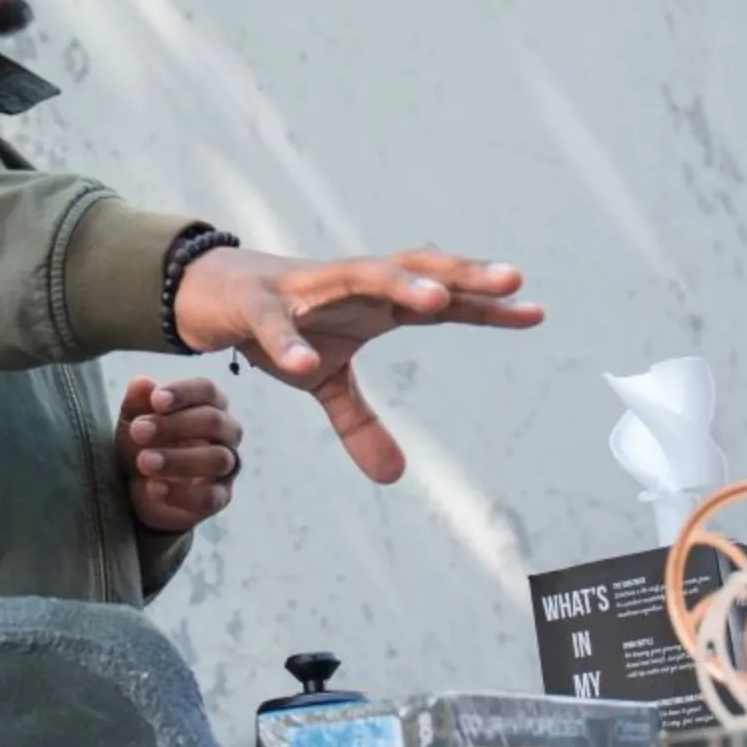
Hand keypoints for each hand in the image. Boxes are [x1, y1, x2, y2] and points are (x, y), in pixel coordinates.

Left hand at [117, 375, 242, 532]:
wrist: (138, 487)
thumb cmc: (144, 443)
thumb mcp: (133, 421)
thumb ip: (137, 403)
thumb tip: (141, 383)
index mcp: (209, 404)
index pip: (206, 390)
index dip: (183, 393)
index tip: (156, 400)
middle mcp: (225, 433)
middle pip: (213, 421)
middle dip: (174, 425)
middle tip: (138, 431)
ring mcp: (226, 466)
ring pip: (217, 459)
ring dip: (178, 459)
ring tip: (144, 461)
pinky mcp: (219, 498)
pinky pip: (208, 497)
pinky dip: (179, 493)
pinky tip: (152, 488)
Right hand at [171, 247, 543, 484]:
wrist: (211, 293)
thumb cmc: (283, 326)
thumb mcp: (324, 382)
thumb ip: (360, 422)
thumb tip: (395, 477)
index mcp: (373, 302)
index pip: (439, 300)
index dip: (485, 305)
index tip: (534, 311)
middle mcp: (349, 284)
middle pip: (414, 269)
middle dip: (461, 275)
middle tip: (511, 280)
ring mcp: (303, 289)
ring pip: (360, 274)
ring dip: (399, 285)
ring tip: (438, 302)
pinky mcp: (255, 303)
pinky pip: (274, 323)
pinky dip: (289, 342)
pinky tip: (307, 363)